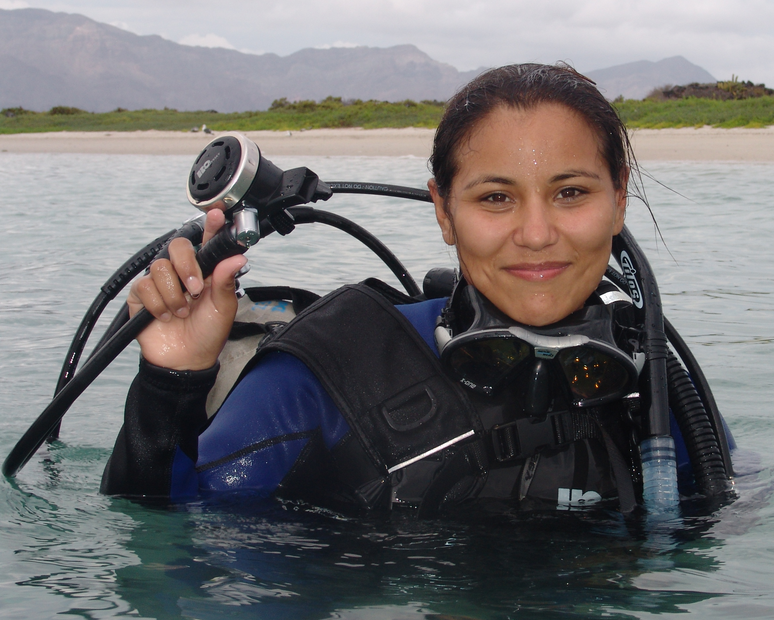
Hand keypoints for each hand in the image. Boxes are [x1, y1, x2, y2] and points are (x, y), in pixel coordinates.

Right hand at [127, 209, 247, 370]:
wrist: (186, 360)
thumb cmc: (208, 334)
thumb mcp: (224, 308)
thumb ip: (226, 280)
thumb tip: (237, 258)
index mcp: (205, 271)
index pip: (207, 242)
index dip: (210, 226)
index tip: (215, 214)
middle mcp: (182, 272)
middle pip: (178, 246)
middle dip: (187, 267)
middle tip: (195, 290)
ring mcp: (161, 283)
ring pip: (160, 268)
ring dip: (174, 294)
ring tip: (182, 311)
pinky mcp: (142, 296)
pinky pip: (144, 287)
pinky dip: (158, 305)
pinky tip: (166, 316)